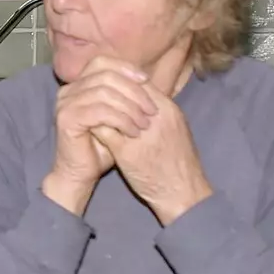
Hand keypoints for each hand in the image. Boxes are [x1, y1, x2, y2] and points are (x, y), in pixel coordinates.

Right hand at [44, 56, 155, 214]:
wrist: (81, 175)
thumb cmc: (102, 147)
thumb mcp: (117, 116)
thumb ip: (124, 96)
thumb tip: (145, 77)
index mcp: (78, 84)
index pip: (102, 62)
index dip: (125, 68)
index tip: (147, 81)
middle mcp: (67, 90)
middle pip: (105, 75)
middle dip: (133, 90)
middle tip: (151, 110)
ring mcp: (64, 103)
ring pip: (104, 92)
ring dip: (130, 107)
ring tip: (145, 124)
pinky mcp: (66, 119)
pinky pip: (99, 111)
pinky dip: (121, 120)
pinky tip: (133, 131)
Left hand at [96, 85, 212, 225]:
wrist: (183, 192)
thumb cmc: (180, 161)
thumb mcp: (175, 128)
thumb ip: (158, 110)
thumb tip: (138, 96)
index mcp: (167, 111)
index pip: (140, 83)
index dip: (123, 81)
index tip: (111, 84)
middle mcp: (154, 119)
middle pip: (124, 92)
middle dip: (107, 90)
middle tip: (94, 91)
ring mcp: (140, 135)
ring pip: (111, 109)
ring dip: (99, 107)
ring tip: (90, 108)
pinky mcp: (126, 153)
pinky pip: (104, 132)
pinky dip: (95, 127)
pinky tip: (90, 127)